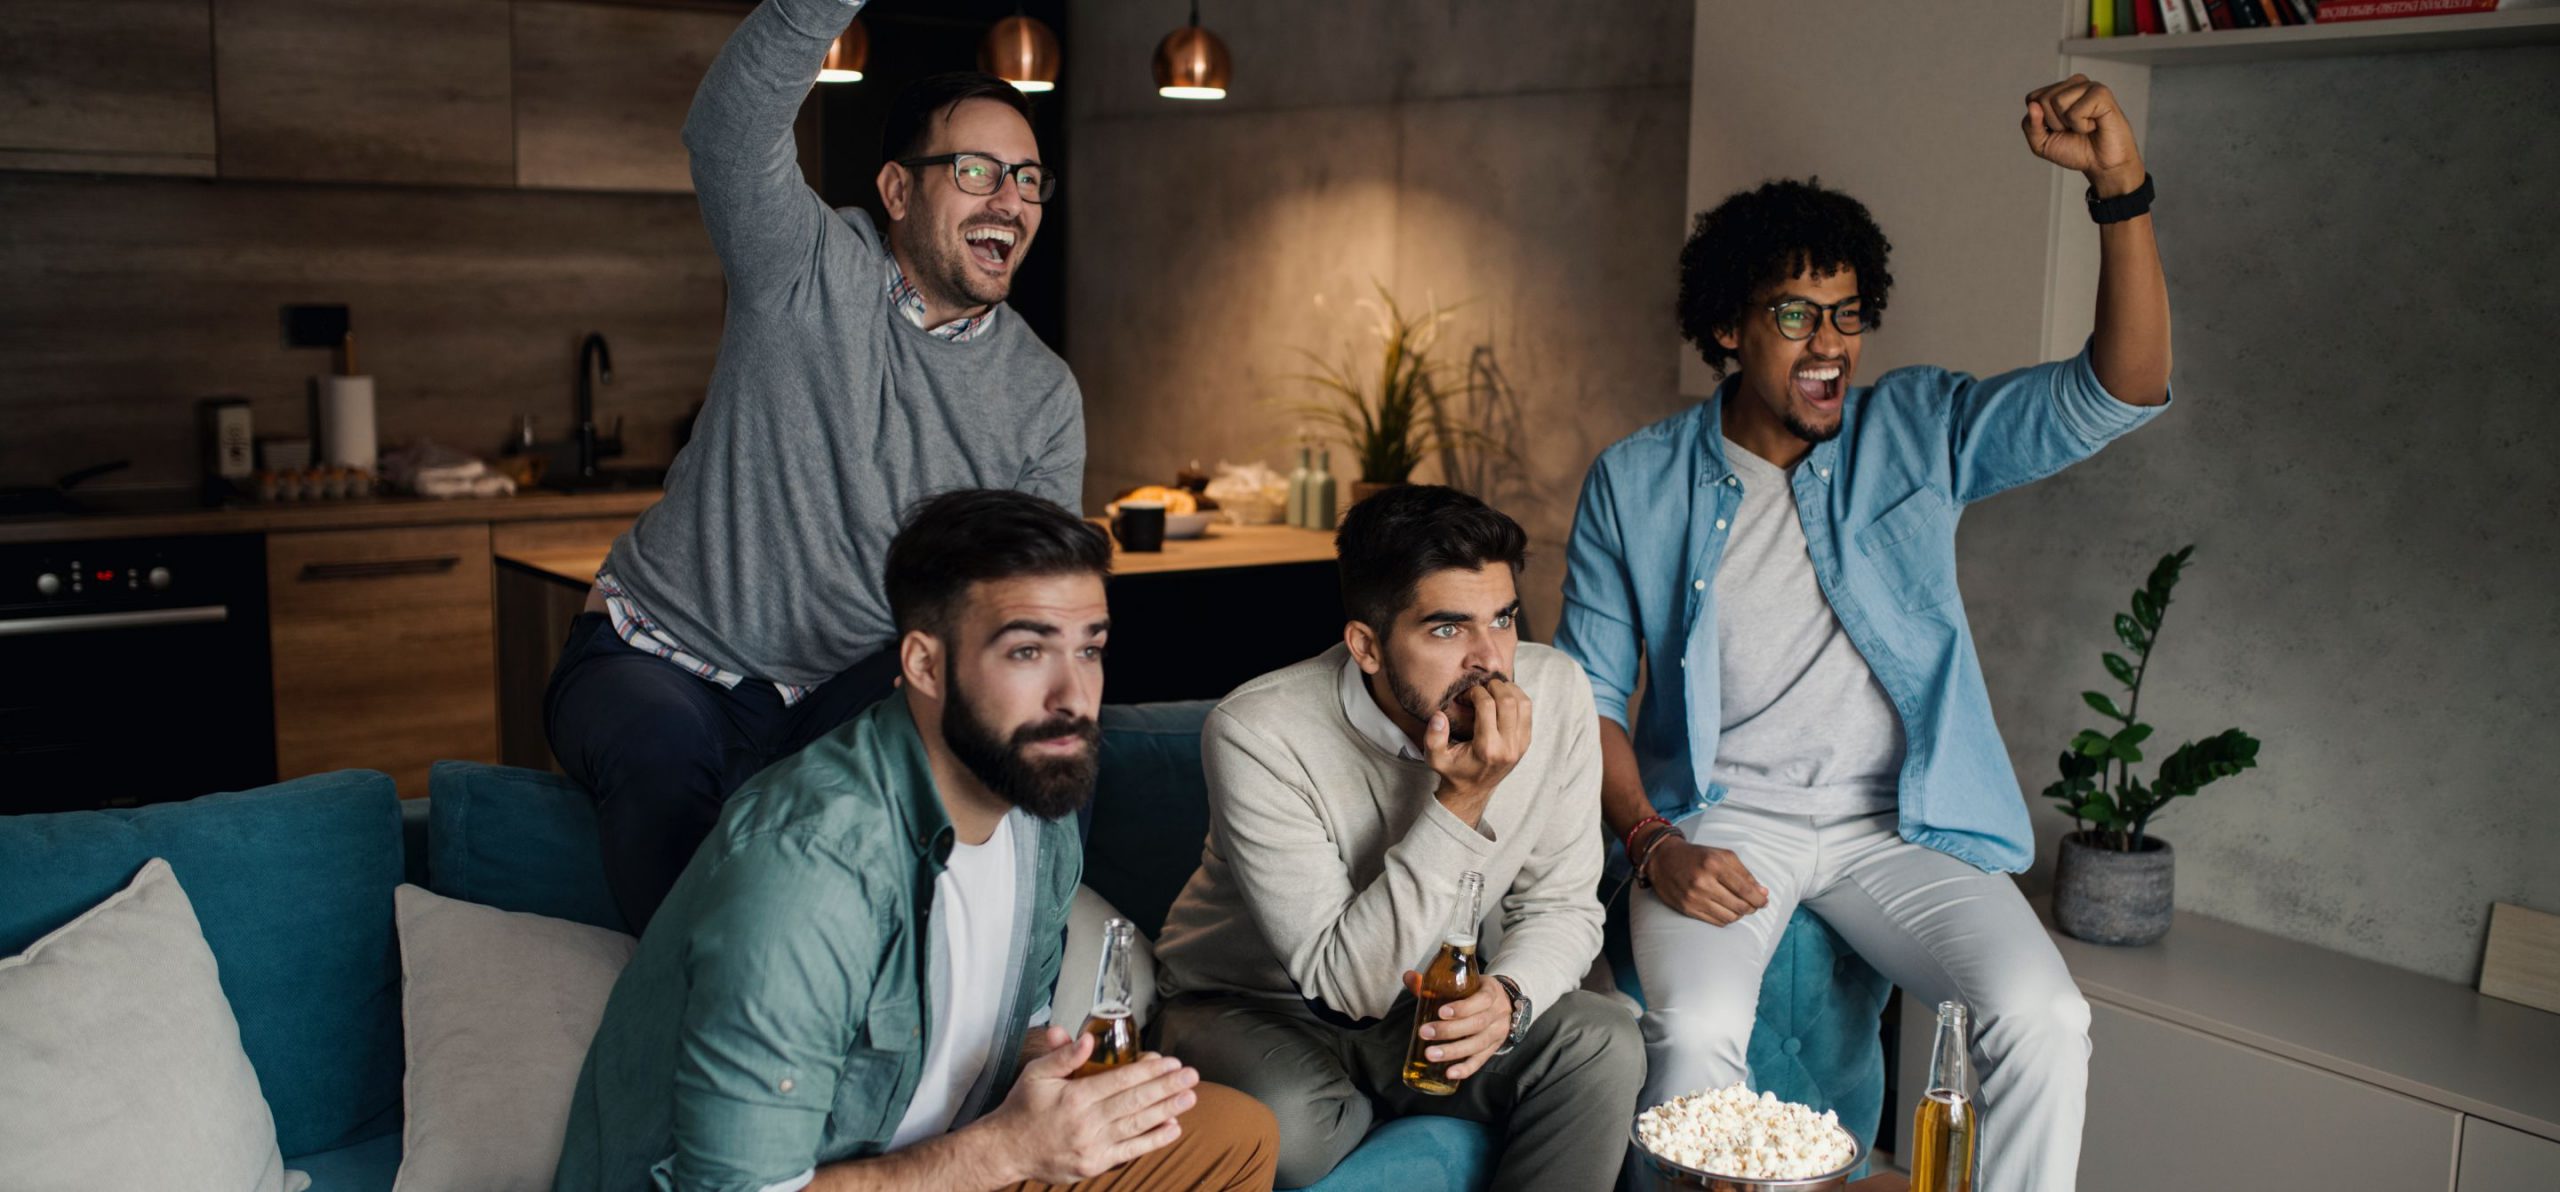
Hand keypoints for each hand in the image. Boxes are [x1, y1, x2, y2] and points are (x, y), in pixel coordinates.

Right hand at [975, 1026, 1199, 1183]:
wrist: (1007, 1149)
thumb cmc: (1022, 1107)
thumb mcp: (1036, 1073)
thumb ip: (1062, 1055)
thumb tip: (1088, 1038)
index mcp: (1074, 1097)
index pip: (1120, 1080)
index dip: (1148, 1071)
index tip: (1170, 1061)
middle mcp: (1086, 1122)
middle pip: (1134, 1102)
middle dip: (1166, 1087)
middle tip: (1191, 1075)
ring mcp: (1092, 1146)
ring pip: (1137, 1125)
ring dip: (1167, 1110)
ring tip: (1190, 1097)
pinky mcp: (1095, 1164)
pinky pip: (1130, 1150)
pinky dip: (1153, 1140)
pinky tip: (1173, 1127)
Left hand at [1401, 970, 1512, 1081]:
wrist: (1503, 1003)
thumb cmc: (1475, 992)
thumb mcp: (1463, 983)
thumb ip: (1434, 982)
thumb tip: (1408, 976)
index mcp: (1491, 992)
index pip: (1481, 1000)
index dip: (1462, 1008)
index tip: (1441, 1012)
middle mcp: (1497, 1014)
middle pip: (1477, 1024)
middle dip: (1449, 1030)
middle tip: (1425, 1033)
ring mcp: (1497, 1033)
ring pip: (1478, 1044)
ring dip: (1453, 1051)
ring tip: (1431, 1054)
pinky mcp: (1493, 1049)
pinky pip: (1481, 1061)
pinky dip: (1465, 1068)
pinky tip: (1450, 1073)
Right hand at [1426, 678, 1532, 825]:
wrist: (1473, 791)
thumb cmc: (1453, 772)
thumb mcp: (1435, 759)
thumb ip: (1433, 738)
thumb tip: (1439, 715)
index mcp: (1487, 748)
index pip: (1488, 706)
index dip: (1476, 692)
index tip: (1467, 694)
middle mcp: (1508, 746)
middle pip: (1508, 701)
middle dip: (1495, 686)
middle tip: (1482, 686)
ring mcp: (1520, 744)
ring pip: (1523, 704)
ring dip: (1509, 690)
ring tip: (1494, 689)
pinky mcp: (1525, 743)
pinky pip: (1528, 712)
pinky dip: (1518, 699)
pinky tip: (1504, 698)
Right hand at [1645, 838, 1768, 925]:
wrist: (1662, 859)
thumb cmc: (1696, 856)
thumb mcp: (1722, 855)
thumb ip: (1744, 873)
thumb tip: (1763, 893)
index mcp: (1714, 864)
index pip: (1745, 889)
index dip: (1759, 899)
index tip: (1764, 901)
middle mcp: (1703, 882)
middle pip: (1739, 906)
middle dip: (1752, 908)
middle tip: (1754, 905)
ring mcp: (1694, 897)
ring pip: (1729, 917)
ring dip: (1739, 914)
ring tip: (1739, 907)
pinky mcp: (1687, 909)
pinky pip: (1716, 922)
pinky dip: (1726, 918)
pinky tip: (1726, 911)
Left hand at [2021, 74, 2145, 197]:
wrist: (2103, 165)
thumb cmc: (2076, 151)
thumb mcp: (2042, 144)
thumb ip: (2030, 126)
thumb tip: (2032, 105)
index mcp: (2059, 90)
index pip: (2032, 98)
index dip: (2040, 121)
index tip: (2059, 129)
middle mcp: (2074, 84)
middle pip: (2043, 99)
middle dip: (2054, 123)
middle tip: (2074, 129)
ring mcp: (2089, 86)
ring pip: (2057, 101)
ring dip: (2068, 124)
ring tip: (2085, 126)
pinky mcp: (2101, 93)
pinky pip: (2075, 112)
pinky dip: (2082, 126)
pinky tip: (2094, 125)